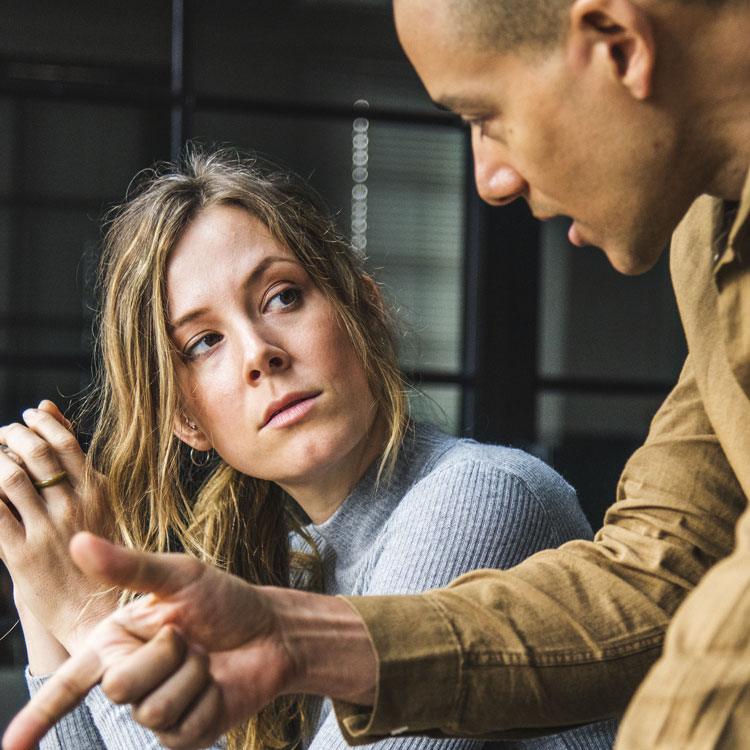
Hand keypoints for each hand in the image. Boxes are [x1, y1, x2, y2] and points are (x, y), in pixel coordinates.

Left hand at [0, 401, 116, 653]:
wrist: (96, 609)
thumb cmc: (99, 552)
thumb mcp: (99, 500)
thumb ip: (75, 460)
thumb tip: (49, 409)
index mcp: (98, 491)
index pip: (65, 442)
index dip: (41, 423)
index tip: (28, 416)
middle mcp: (74, 506)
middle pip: (36, 454)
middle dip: (11, 435)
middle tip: (2, 433)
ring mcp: (47, 530)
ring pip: (10, 479)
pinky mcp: (22, 556)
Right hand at [3, 532, 376, 749]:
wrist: (272, 630)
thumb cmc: (225, 599)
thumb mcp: (180, 576)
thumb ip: (129, 567)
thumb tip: (77, 542)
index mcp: (118, 641)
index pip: (68, 684)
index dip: (38, 715)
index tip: (9, 747)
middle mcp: (131, 677)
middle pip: (119, 688)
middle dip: (165, 654)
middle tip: (189, 636)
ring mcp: (157, 709)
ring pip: (153, 711)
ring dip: (192, 676)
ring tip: (206, 657)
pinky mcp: (185, 733)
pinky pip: (183, 729)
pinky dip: (208, 700)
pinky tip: (218, 684)